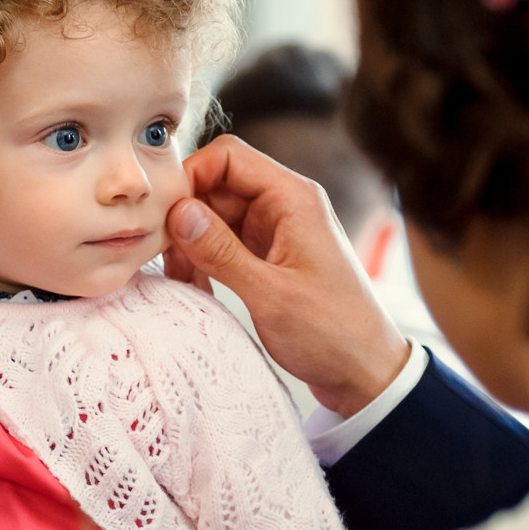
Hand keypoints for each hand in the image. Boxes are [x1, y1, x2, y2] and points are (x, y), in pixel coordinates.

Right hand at [165, 135, 410, 418]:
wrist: (366, 372)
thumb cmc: (333, 333)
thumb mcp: (270, 294)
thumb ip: (221, 251)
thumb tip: (179, 212)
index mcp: (294, 199)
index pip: (229, 157)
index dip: (191, 175)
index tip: (164, 212)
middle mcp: (285, 206)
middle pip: (217, 186)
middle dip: (185, 216)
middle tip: (162, 254)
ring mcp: (277, 231)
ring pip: (216, 217)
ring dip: (191, 243)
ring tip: (180, 278)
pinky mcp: (270, 256)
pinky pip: (224, 243)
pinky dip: (205, 260)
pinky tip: (195, 287)